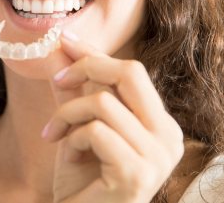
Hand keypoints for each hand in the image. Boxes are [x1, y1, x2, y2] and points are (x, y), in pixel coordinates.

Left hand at [44, 32, 184, 202]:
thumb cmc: (83, 183)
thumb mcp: (78, 128)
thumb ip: (74, 91)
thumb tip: (61, 49)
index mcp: (161, 125)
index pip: (132, 72)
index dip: (95, 53)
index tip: (64, 40)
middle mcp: (168, 137)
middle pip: (130, 73)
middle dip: (87, 67)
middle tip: (58, 81)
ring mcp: (157, 157)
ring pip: (103, 103)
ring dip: (67, 116)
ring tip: (55, 136)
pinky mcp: (137, 173)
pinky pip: (95, 131)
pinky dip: (71, 140)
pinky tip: (67, 158)